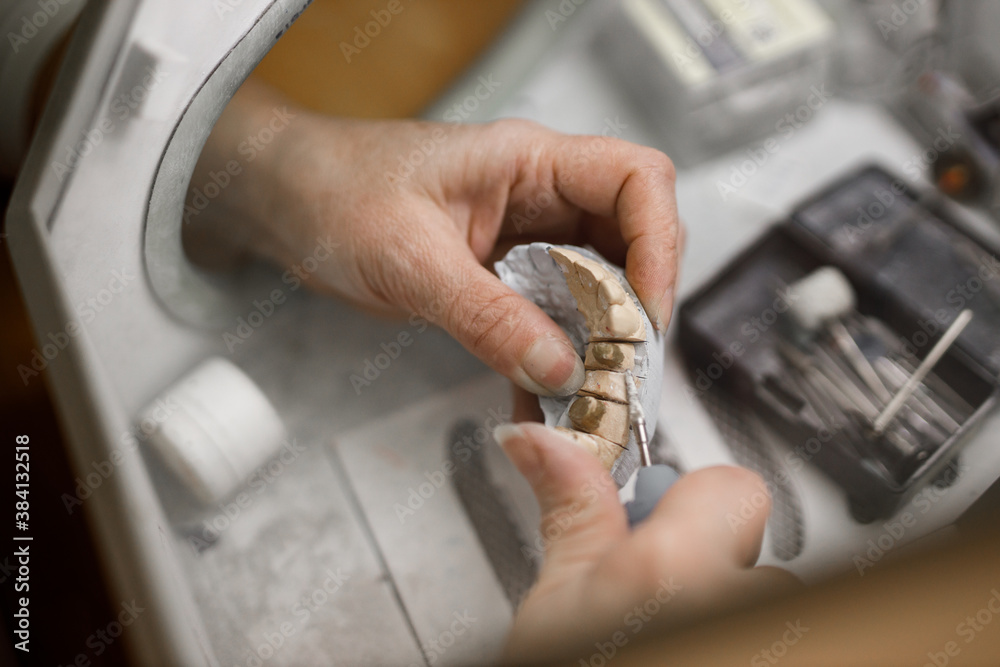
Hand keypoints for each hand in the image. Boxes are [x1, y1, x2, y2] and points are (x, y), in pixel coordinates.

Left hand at [187, 79, 679, 397]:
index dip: (660, 245)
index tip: (648, 314)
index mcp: (529, 161)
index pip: (637, 181)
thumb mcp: (412, 259)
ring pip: (597, 282)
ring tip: (590, 392)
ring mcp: (525, 234)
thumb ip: (487, 316)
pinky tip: (543, 395)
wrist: (287, 202)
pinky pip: (552, 311)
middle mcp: (539, 194)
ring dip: (600, 337)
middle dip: (638, 304)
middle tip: (622, 367)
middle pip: (631, 238)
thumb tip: (561, 369)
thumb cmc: (336, 194)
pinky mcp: (503, 272)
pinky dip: (554, 353)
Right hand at [494, 422, 798, 663]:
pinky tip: (690, 653)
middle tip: (656, 601)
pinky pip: (777, 639)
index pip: (732, 486)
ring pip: (768, 608)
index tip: (662, 519)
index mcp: (673, 574)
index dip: (691, 497)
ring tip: (672, 643)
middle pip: (752, 553)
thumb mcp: (554, 607)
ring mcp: (765, 645)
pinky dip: (743, 642)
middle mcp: (740, 612)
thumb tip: (542, 440)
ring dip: (728, 618)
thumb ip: (570, 512)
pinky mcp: (783, 655)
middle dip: (707, 568)